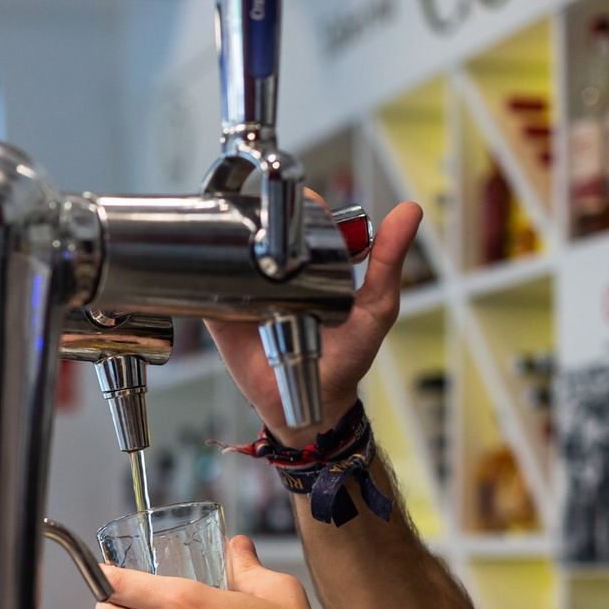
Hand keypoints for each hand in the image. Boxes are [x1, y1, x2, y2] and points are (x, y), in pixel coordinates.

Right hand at [205, 199, 423, 447]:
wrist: (310, 403)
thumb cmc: (347, 356)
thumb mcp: (377, 305)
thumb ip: (389, 260)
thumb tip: (409, 210)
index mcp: (310, 262)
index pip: (299, 218)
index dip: (300, 205)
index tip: (306, 205)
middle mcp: (274, 271)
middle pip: (259, 227)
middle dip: (259, 214)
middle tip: (269, 221)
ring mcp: (244, 291)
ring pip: (226, 252)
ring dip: (226, 237)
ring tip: (238, 238)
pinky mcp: (219, 314)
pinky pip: (203, 288)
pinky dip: (199, 274)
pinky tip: (206, 263)